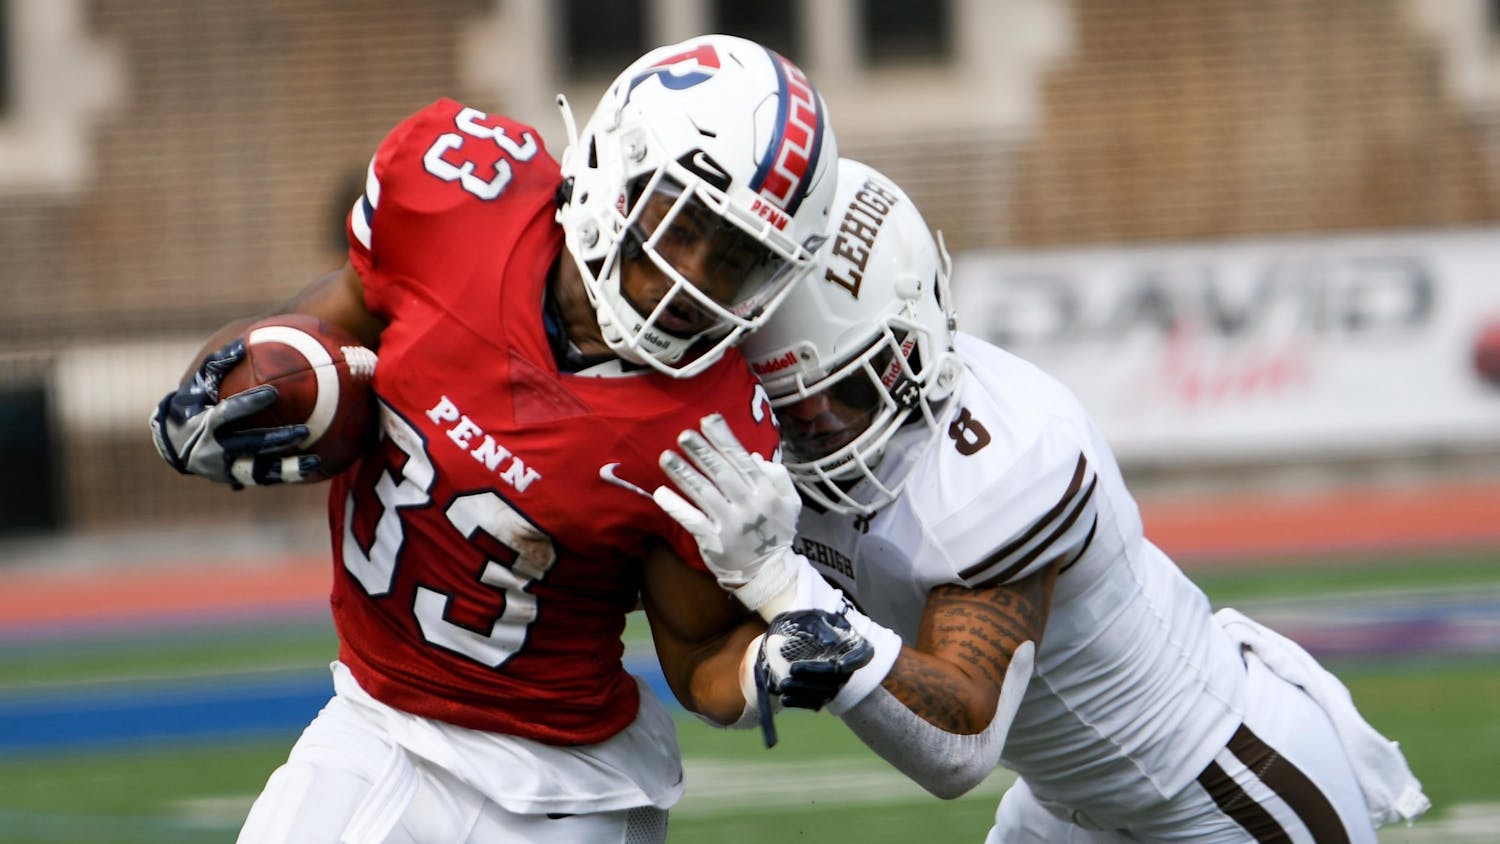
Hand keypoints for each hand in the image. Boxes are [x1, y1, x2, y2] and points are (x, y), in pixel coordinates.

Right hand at [149, 339, 318, 487]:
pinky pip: (264, 479)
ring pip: (258, 472)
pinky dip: (287, 474)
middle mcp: (212, 450)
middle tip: (304, 431)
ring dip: (287, 469)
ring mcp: (224, 469)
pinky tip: (314, 466)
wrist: (174, 443)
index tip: (273, 392)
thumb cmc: (193, 404)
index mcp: (202, 424)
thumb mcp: (198, 384)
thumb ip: (218, 364)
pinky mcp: (235, 479)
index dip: (248, 403)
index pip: (226, 413)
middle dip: (275, 439)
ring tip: (315, 461)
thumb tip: (243, 344)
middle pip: (248, 446)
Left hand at [654, 413, 801, 610]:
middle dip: (701, 451)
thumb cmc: (775, 531)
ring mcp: (731, 525)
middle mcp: (749, 505)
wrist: (769, 572)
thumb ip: (777, 476)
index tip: (707, 419)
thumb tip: (751, 456)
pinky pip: (692, 521)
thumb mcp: (790, 502)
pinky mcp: (714, 543)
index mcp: (766, 491)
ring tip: (665, 456)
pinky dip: (676, 506)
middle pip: (721, 473)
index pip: (741, 459)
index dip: (724, 438)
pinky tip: (660, 493)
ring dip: (683, 473)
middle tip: (683, 434)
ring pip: (704, 494)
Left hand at [754, 608, 874, 746]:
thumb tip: (827, 642)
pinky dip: (799, 702)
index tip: (841, 665)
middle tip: (793, 669)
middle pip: (836, 676)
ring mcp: (836, 684)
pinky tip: (784, 699)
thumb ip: (818, 627)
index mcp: (853, 645)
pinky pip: (814, 703)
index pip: (863, 654)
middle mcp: (847, 667)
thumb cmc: (808, 624)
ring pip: (824, 692)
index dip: (854, 661)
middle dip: (814, 673)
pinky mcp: (822, 696)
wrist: (796, 637)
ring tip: (783, 685)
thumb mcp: (814, 619)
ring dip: (803, 690)